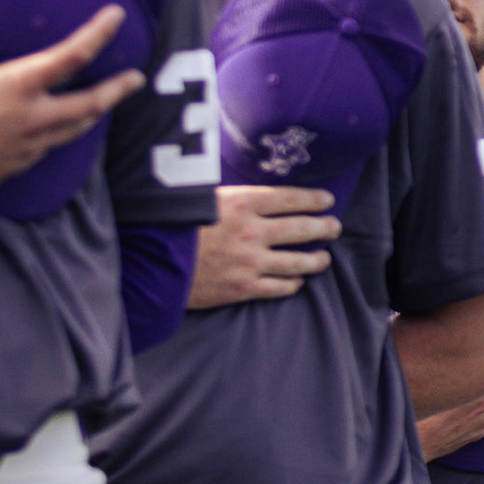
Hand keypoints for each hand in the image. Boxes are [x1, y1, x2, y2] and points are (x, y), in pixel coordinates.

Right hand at [0, 0, 144, 200]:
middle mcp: (33, 117)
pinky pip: (53, 146)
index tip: (116, 17)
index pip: (71, 56)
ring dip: (95, 112)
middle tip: (136, 78)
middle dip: (117, 89)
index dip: (98, 33)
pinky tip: (65, 127)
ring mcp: (30, 144)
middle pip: (90, 103)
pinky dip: (66, 133)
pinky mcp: (21, 163)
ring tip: (107, 102)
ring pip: (76, 128)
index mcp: (18, 87)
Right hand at [187, 186, 339, 305]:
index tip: (327, 200)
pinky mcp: (242, 288)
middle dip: (323, 227)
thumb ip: (233, 198)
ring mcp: (250, 262)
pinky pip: (278, 287)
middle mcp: (252, 231)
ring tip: (324, 257)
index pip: (290, 198)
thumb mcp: (203, 199)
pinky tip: (297, 281)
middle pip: (301, 228)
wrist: (150, 263)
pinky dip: (292, 284)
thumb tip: (256, 196)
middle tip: (334, 227)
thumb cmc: (173, 226)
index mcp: (242, 203)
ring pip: (297, 261)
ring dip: (316, 259)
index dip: (313, 199)